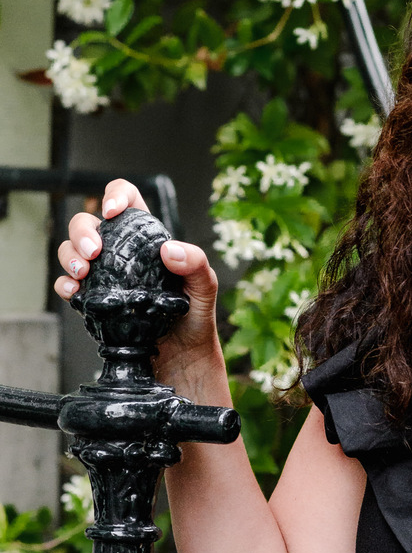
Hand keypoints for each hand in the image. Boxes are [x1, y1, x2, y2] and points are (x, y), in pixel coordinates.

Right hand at [54, 178, 221, 387]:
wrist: (182, 357)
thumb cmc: (195, 316)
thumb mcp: (206, 286)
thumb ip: (196, 263)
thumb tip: (168, 250)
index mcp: (147, 237)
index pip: (127, 199)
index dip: (115, 195)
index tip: (112, 212)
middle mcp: (121, 252)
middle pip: (87, 223)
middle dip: (82, 231)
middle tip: (94, 252)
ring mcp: (104, 275)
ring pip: (72, 250)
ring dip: (69, 255)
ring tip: (82, 271)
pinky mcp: (92, 299)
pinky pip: (68, 284)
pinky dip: (64, 283)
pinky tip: (74, 290)